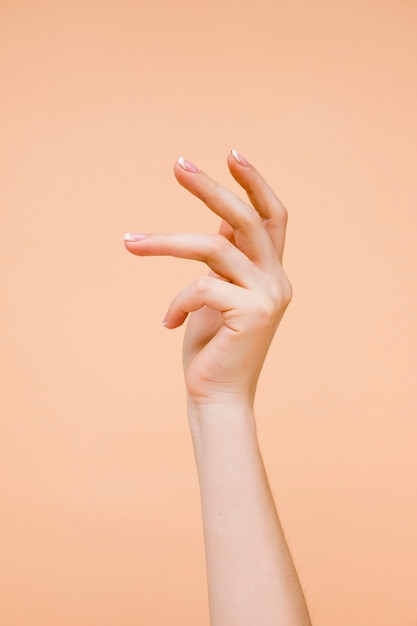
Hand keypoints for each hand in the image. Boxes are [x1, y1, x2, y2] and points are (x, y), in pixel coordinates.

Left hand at [124, 151, 291, 412]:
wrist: (217, 398)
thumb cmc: (212, 348)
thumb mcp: (216, 296)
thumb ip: (223, 261)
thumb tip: (214, 223)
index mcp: (271, 273)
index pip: (273, 217)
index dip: (256, 184)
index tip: (232, 154)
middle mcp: (277, 280)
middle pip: (245, 219)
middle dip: (210, 188)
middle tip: (177, 164)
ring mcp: (268, 296)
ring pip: (214, 247)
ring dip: (165, 242)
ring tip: (129, 242)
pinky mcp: (251, 314)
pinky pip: (201, 288)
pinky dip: (176, 302)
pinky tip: (167, 324)